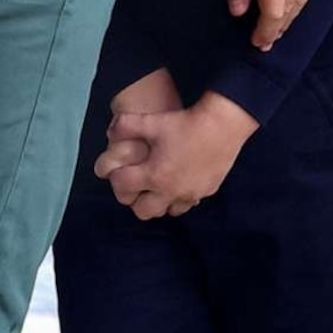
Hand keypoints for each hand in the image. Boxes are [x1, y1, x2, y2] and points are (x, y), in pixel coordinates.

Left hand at [96, 84, 257, 219]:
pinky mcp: (206, 191)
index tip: (117, 170)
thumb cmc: (185, 123)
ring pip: (168, 211)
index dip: (115, 178)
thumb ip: (126, 126)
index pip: (123, 188)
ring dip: (159, 201)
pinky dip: (180, 196)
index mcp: (153, 175)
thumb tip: (109, 130)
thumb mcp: (152, 121)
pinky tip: (180, 179)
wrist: (222, 125)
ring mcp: (190, 194)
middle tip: (137, 183)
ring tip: (158, 184)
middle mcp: (170, 191)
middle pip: (143, 211)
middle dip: (135, 200)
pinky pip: (188, 202)